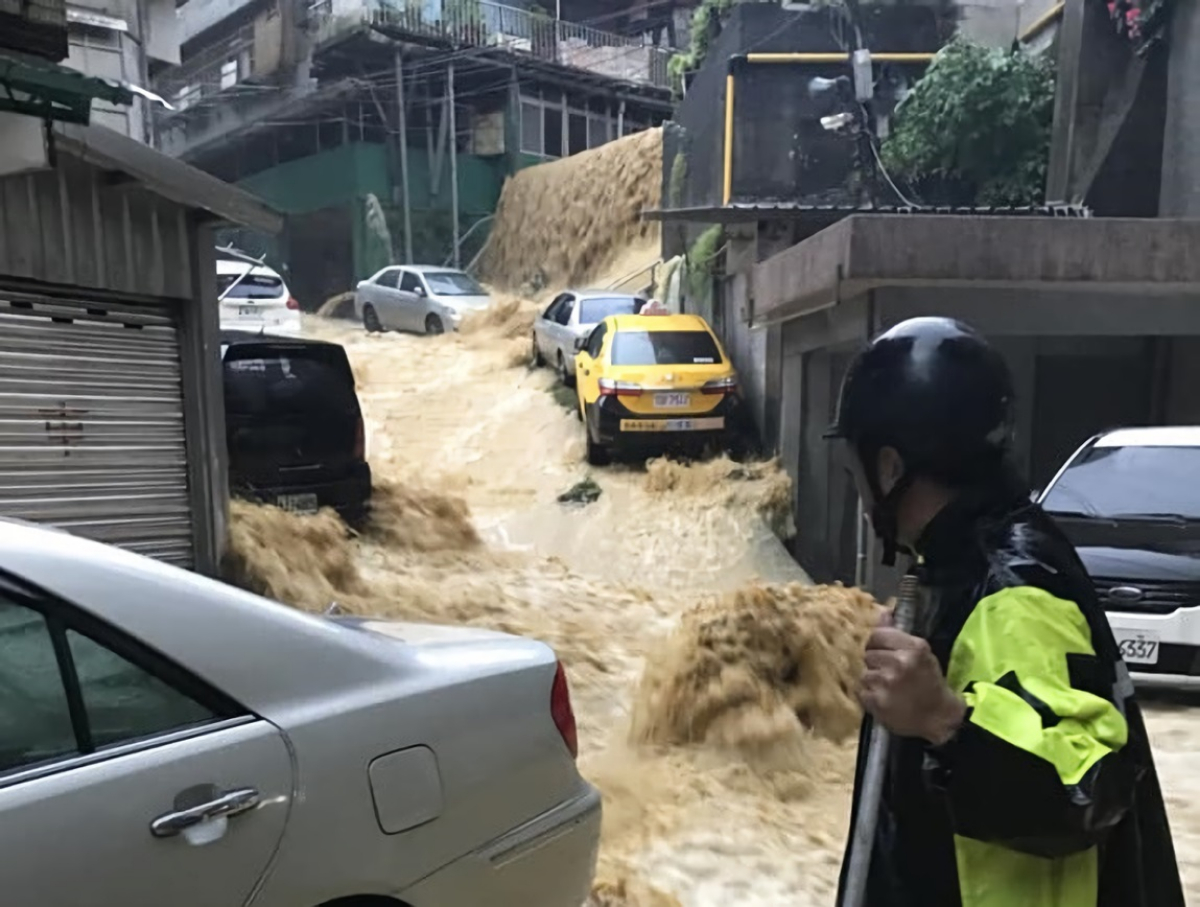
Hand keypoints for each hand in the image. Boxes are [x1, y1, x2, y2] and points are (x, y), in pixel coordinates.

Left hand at [859, 611, 966, 744]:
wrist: (939, 716)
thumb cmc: (929, 681)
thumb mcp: (920, 653)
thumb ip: (898, 633)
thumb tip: (882, 611)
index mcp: (914, 647)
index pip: (877, 635)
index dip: (876, 644)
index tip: (882, 652)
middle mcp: (900, 662)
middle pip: (868, 653)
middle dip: (875, 663)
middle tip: (887, 673)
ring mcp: (887, 683)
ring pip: (864, 673)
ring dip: (872, 680)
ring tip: (887, 687)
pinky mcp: (877, 702)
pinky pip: (862, 692)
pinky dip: (870, 696)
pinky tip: (884, 699)